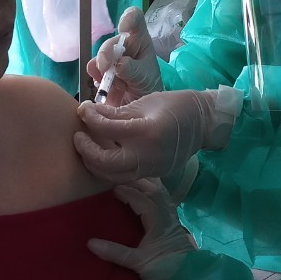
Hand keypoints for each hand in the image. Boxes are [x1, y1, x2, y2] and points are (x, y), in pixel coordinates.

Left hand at [75, 86, 240, 183]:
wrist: (203, 122)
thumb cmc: (174, 105)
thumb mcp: (143, 103)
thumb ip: (114, 112)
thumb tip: (87, 112)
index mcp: (147, 132)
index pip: (107, 129)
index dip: (89, 118)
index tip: (82, 109)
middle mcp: (148, 156)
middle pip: (105, 163)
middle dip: (85, 150)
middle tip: (77, 136)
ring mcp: (151, 169)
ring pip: (112, 176)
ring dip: (94, 163)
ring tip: (86, 147)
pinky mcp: (152, 175)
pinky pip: (124, 177)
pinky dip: (108, 168)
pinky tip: (103, 155)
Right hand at [86, 7, 162, 105]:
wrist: (139, 107)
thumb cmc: (148, 87)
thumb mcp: (145, 78)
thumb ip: (133, 70)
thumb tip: (118, 64)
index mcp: (140, 40)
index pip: (135, 19)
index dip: (128, 18)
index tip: (123, 27)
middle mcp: (124, 45)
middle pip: (111, 42)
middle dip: (106, 55)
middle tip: (106, 69)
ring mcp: (111, 57)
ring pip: (100, 56)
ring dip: (103, 70)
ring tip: (115, 84)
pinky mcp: (100, 70)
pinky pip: (92, 68)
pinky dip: (96, 77)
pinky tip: (105, 86)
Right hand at [88, 180, 194, 279]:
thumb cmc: (166, 273)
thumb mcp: (139, 264)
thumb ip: (115, 252)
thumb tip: (90, 242)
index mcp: (159, 222)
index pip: (142, 200)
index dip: (127, 192)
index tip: (111, 187)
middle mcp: (168, 217)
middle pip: (155, 191)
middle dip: (138, 182)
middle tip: (120, 177)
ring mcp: (173, 221)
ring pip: (163, 195)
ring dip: (149, 184)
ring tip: (135, 179)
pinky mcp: (176, 227)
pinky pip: (166, 202)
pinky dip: (156, 193)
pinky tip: (151, 194)